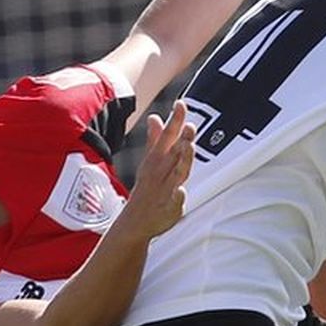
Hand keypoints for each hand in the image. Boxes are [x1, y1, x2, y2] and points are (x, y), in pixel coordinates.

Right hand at [114, 101, 195, 240]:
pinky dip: (177, 196)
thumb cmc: (147, 188)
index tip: (181, 104)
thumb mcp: (149, 162)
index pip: (167, 136)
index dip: (175, 120)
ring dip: (181, 161)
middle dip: (181, 139)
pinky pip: (174, 201)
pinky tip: (181, 191)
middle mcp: (161, 172)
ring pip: (175, 173)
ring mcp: (165, 190)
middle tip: (190, 125)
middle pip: (174, 152)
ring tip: (188, 147)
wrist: (135, 221)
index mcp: (157, 160)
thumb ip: (155, 139)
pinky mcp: (169, 208)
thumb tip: (155, 117)